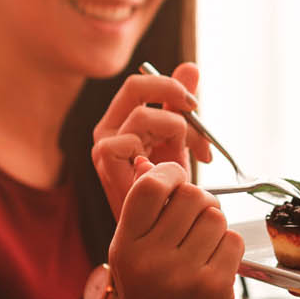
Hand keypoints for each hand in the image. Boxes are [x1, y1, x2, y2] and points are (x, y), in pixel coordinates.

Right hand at [91, 63, 212, 217]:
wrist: (161, 231)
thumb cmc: (168, 190)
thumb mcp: (180, 141)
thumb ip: (180, 105)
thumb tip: (190, 67)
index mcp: (124, 118)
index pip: (143, 83)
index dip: (173, 87)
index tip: (196, 106)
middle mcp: (109, 128)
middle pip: (136, 86)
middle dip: (171, 93)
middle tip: (194, 110)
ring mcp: (104, 144)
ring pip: (144, 115)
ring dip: (173, 132)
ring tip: (183, 160)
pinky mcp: (104, 161)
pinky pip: (131, 139)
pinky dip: (156, 154)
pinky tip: (166, 174)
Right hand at [109, 159, 243, 298]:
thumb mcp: (130, 257)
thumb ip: (142, 211)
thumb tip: (148, 163)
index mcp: (125, 246)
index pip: (152, 185)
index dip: (171, 175)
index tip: (175, 185)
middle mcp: (151, 258)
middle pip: (193, 195)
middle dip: (199, 203)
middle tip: (192, 225)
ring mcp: (184, 273)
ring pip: (217, 216)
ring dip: (215, 228)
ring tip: (200, 252)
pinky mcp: (215, 287)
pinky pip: (233, 241)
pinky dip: (228, 250)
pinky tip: (212, 269)